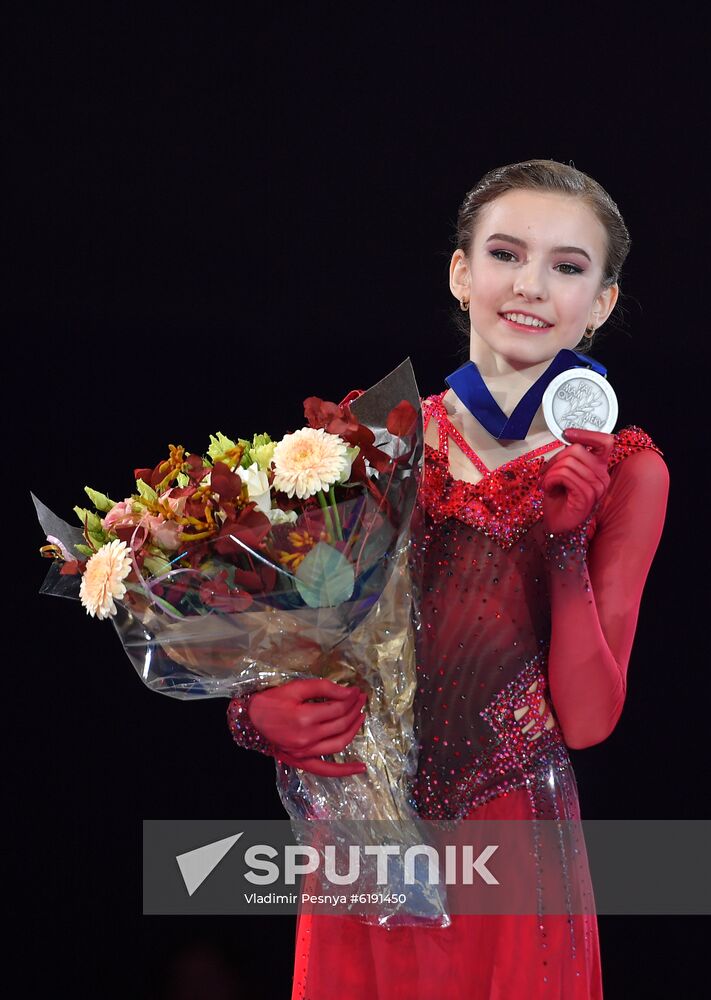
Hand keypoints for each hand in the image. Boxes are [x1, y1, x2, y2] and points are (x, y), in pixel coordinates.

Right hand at [249, 678, 367, 777]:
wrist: (250, 719)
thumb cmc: (272, 700)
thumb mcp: (296, 687)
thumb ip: (323, 687)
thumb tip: (348, 692)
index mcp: (304, 717)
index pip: (338, 708)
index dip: (351, 698)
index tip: (356, 690)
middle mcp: (307, 738)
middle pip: (341, 724)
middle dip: (355, 709)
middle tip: (361, 698)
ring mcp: (305, 753)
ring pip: (339, 744)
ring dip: (354, 730)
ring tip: (361, 716)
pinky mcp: (302, 761)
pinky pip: (326, 770)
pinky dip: (344, 770)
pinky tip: (361, 767)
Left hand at [540, 428, 613, 533]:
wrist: (558, 524)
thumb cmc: (560, 499)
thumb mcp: (566, 472)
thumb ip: (571, 457)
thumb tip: (568, 438)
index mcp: (600, 468)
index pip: (605, 442)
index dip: (586, 434)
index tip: (567, 433)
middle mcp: (602, 476)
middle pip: (578, 450)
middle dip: (555, 458)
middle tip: (546, 472)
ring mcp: (596, 487)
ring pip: (568, 462)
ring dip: (550, 471)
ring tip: (546, 483)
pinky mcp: (586, 496)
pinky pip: (564, 475)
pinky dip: (550, 479)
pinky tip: (547, 488)